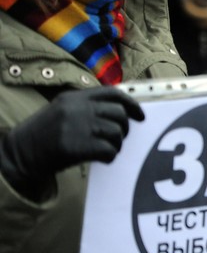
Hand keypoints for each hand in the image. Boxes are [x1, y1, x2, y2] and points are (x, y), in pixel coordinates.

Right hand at [0, 86, 143, 198]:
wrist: (19, 154)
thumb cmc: (45, 135)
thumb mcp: (63, 110)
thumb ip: (87, 107)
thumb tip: (122, 111)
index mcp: (74, 97)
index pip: (113, 94)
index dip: (132, 104)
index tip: (141, 116)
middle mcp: (76, 108)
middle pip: (118, 114)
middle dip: (124, 128)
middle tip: (118, 138)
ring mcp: (75, 126)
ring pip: (116, 132)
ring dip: (117, 144)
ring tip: (108, 149)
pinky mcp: (75, 146)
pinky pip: (108, 150)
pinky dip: (110, 156)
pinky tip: (103, 159)